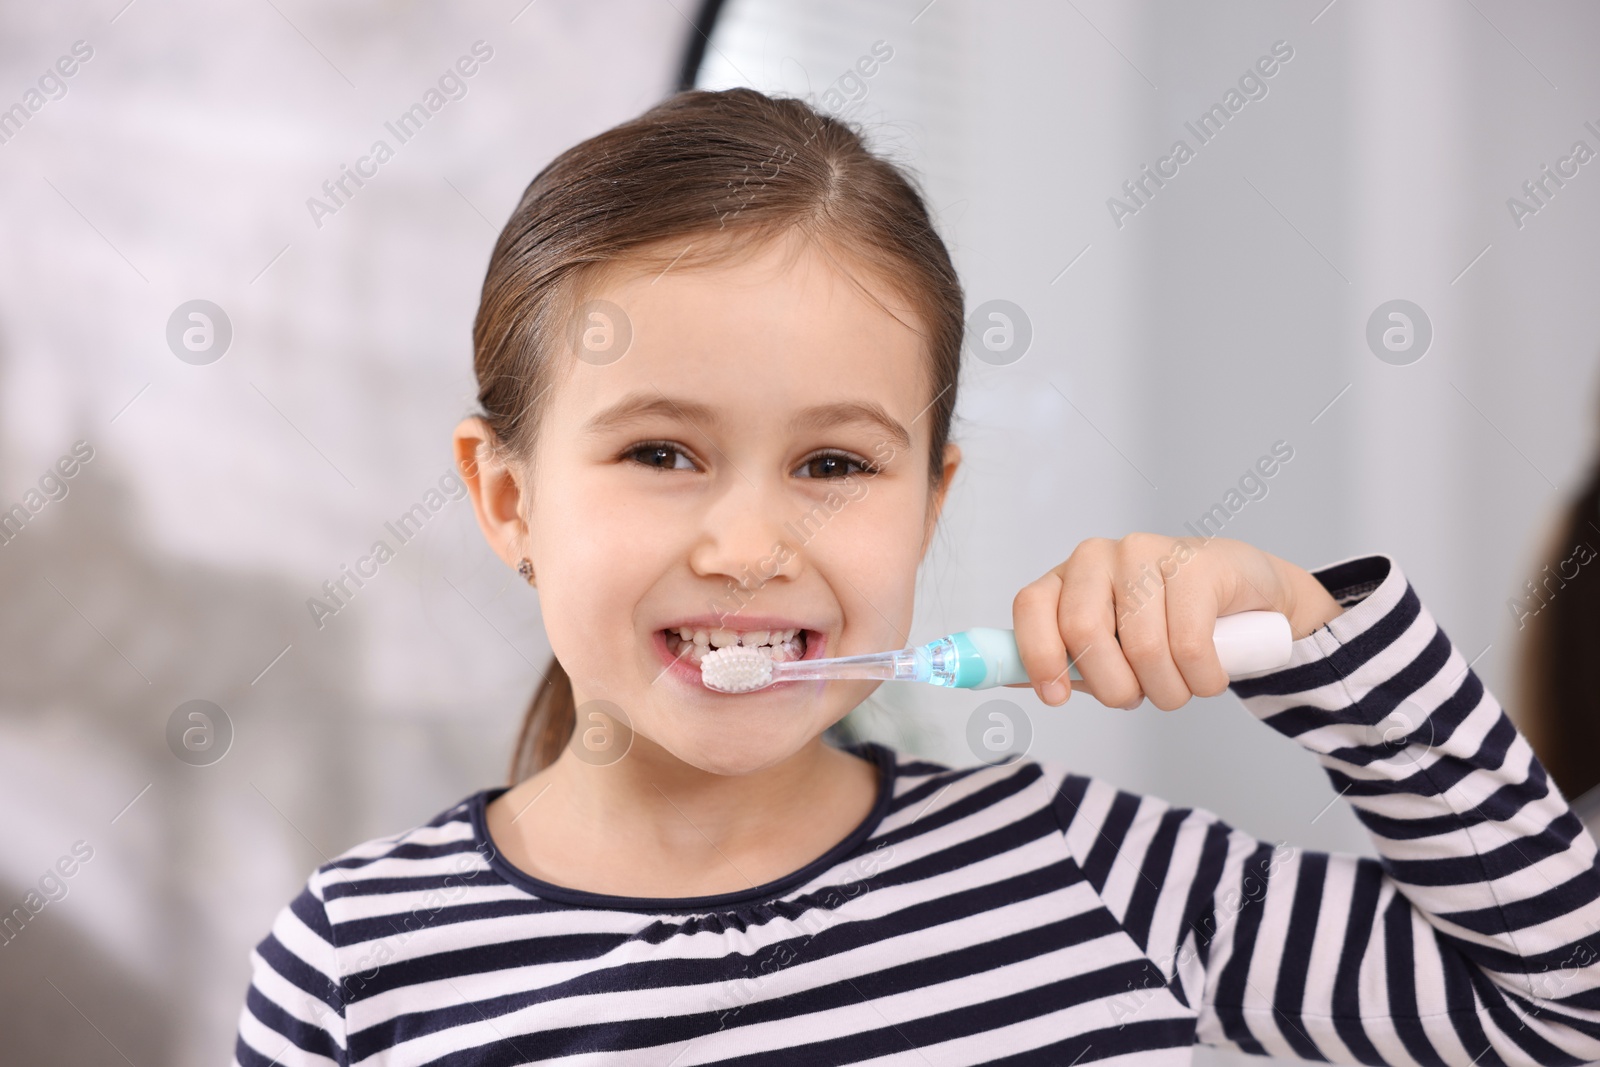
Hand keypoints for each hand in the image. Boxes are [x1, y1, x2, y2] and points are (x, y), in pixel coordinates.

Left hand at [1007, 534, 1343, 709]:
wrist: (1247, 600)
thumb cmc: (1166, 627)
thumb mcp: (1108, 647)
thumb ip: (1062, 659)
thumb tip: (1004, 675)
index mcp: (1065, 578)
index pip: (1030, 607)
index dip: (1038, 656)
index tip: (1056, 697)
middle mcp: (1097, 557)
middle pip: (1084, 631)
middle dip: (1115, 687)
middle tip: (1139, 697)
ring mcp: (1146, 553)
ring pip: (1143, 648)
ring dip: (1167, 691)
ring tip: (1180, 686)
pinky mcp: (1196, 563)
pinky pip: (1190, 645)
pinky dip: (1203, 679)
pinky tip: (1209, 673)